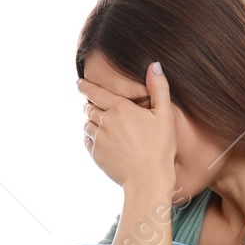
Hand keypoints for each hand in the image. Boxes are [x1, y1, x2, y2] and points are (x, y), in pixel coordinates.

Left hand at [80, 61, 177, 191]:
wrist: (149, 179)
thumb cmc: (160, 147)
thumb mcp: (165, 115)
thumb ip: (159, 88)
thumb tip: (155, 65)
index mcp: (120, 108)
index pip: (93, 91)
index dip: (85, 86)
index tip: (80, 83)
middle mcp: (105, 121)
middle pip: (88, 107)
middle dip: (91, 105)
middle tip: (98, 106)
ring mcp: (98, 139)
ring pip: (87, 124)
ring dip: (92, 122)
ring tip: (105, 126)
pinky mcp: (96, 154)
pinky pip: (88, 140)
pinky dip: (93, 138)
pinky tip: (105, 142)